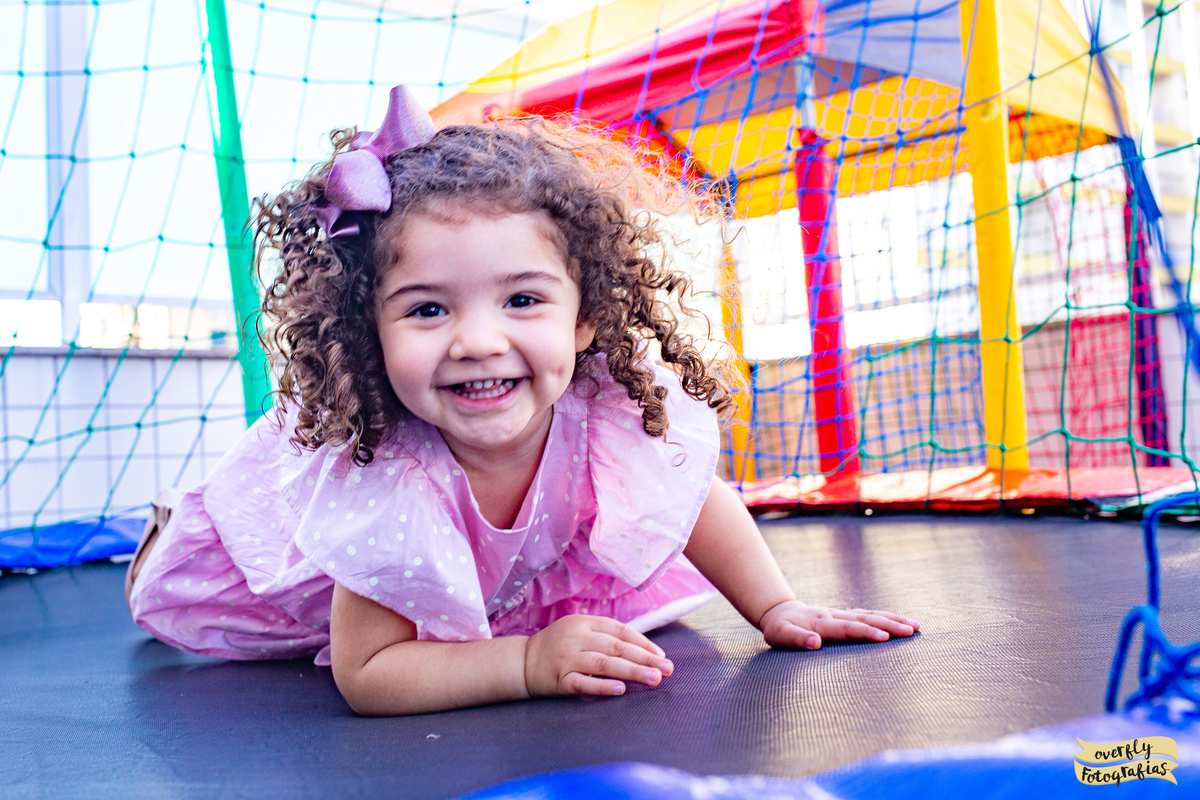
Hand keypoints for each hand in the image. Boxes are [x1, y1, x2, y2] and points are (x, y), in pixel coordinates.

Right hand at [523, 614, 674, 697]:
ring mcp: (567, 658)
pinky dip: (603, 686)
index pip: (620, 630)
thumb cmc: (560, 646)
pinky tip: (621, 690)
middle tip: (667, 670)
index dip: (643, 643)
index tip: (662, 657)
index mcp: (584, 622)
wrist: (522, 662)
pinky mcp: (559, 680)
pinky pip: (584, 683)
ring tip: (654, 679)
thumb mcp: (580, 631)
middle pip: (616, 647)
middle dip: (645, 659)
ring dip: (632, 672)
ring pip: (605, 664)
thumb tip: (645, 650)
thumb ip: (606, 636)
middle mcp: (576, 637)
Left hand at [758, 600, 918, 649]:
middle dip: (890, 625)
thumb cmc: (779, 628)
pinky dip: (885, 617)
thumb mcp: (780, 635)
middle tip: (913, 630)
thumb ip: (797, 639)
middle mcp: (834, 615)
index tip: (885, 638)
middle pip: (866, 619)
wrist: (779, 611)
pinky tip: (900, 621)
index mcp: (821, 623)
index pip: (848, 628)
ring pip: (871, 615)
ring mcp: (841, 614)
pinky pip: (868, 615)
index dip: (866, 632)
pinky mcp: (844, 615)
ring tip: (915, 625)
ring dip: (893, 619)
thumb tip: (815, 642)